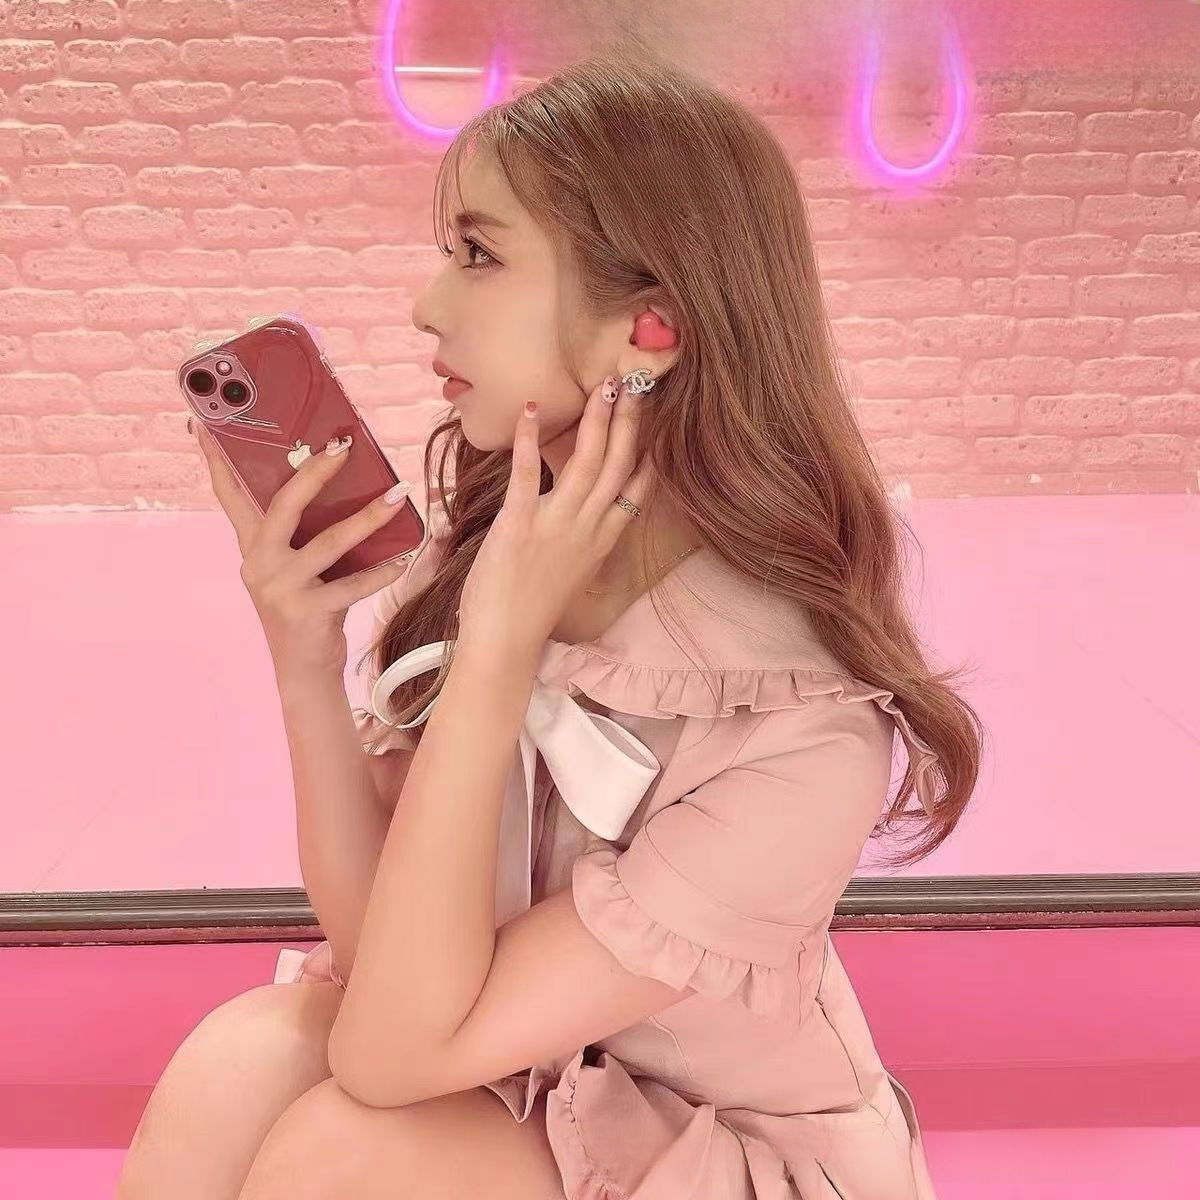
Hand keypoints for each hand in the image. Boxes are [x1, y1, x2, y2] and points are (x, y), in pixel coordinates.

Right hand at [191, 421, 414, 676]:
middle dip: (314, 472)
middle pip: (284, 506)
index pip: (230, 495)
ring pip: (328, 543)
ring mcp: (280, 589)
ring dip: (367, 517)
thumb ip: (301, 532)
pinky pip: (352, 585)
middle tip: (343, 446)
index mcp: (252, 547)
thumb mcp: (293, 567)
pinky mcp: (307, 613)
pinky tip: (404, 557)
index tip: (205, 421)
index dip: (217, 459)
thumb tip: (339, 483)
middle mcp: (259, 564)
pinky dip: (381, 571)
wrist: (302, 670)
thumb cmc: (306, 608)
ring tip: (398, 495)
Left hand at [455, 373, 652, 660]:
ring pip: (588, 463)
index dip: (649, 453)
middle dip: (629, 422)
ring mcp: (556, 525)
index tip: (659, 421)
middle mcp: (587, 529)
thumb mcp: (569, 573)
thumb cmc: (530, 611)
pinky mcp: (519, 524)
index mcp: (600, 541)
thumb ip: (578, 540)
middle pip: (618, 466)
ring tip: (604, 387)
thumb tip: (576, 516)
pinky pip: (527, 474)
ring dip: (597, 422)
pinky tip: (530, 408)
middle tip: (635, 383)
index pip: (636, 490)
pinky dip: (527, 439)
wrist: (505, 641)